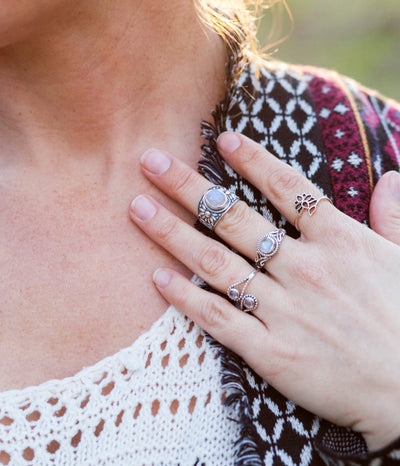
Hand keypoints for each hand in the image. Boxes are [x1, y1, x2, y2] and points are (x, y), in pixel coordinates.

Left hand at [129, 132, 399, 450]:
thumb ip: (395, 217)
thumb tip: (392, 177)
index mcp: (339, 241)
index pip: (287, 188)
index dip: (251, 160)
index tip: (220, 139)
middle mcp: (304, 268)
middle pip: (234, 217)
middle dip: (188, 186)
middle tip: (151, 161)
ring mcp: (283, 310)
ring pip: (215, 262)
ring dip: (171, 233)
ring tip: (137, 209)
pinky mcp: (269, 351)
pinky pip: (217, 318)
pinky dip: (185, 298)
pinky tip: (158, 278)